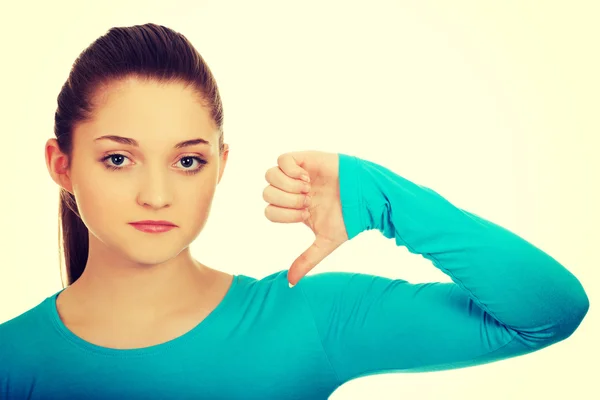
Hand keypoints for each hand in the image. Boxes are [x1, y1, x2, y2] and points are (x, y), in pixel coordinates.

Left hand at [263, 151, 348, 286]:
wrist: (367, 197)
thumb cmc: (349, 218)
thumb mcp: (324, 241)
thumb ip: (306, 260)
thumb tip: (290, 283)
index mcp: (294, 208)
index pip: (269, 211)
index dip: (284, 216)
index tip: (306, 215)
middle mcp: (292, 190)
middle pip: (266, 194)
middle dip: (287, 202)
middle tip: (308, 202)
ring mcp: (297, 173)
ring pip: (270, 176)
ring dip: (288, 187)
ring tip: (307, 189)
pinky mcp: (304, 158)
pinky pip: (282, 159)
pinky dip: (291, 172)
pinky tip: (307, 178)